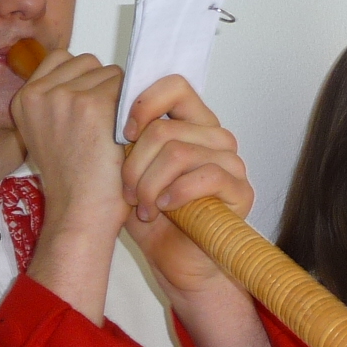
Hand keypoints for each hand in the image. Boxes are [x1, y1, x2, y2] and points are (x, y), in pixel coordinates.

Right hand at [11, 50, 129, 233]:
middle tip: (104, 126)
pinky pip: (127, 88)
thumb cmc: (74, 183)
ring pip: (110, 73)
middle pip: (88, 63)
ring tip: (113, 132)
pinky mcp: (92, 104)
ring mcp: (64, 96)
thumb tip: (90, 72)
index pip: (62, 59)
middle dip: (103, 87)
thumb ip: (58, 101)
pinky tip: (127, 135)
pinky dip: (134, 109)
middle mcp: (39, 93)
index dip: (83, 80)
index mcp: (24, 99)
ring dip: (120, 97)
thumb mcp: (49, 134)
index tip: (90, 110)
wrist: (81, 213)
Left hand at [119, 75, 255, 300]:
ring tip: (142, 207)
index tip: (122, 134)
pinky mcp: (241, 190)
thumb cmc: (153, 216)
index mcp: (191, 123)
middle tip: (126, 191)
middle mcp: (215, 137)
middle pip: (166, 128)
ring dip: (150, 183)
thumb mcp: (130, 171)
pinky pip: (206, 176)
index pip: (174, 86)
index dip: (144, 104)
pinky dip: (176, 193)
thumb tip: (105, 110)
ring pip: (179, 153)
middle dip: (134, 163)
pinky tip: (163, 208)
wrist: (175, 260)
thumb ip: (127, 140)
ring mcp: (232, 162)